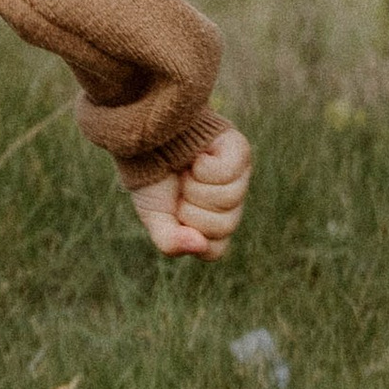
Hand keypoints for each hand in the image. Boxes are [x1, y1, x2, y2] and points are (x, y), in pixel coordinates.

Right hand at [128, 121, 252, 260]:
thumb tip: (198, 245)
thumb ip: (171, 242)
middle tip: (180, 188)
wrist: (147, 139)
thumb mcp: (154, 217)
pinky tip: (197, 158)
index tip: (175, 213)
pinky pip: (228, 173)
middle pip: (224, 225)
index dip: (190, 232)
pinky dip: (203, 166)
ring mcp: (240, 177)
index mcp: (215, 222)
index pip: (215, 249)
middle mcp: (232, 202)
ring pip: (227, 199)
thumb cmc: (153, 179)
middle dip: (191, 208)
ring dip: (195, 186)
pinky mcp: (240, 151)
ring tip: (187, 171)